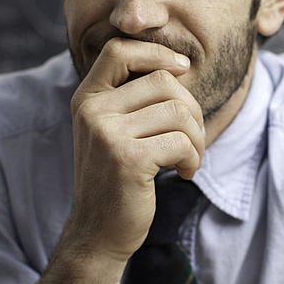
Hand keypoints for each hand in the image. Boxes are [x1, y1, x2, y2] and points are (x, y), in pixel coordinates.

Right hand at [67, 38, 204, 261]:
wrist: (97, 233)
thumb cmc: (116, 180)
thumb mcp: (112, 132)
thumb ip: (132, 99)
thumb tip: (179, 65)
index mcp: (87, 99)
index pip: (120, 50)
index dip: (157, 52)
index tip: (181, 70)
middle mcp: (92, 111)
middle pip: (162, 81)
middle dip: (191, 109)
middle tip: (192, 139)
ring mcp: (107, 134)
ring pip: (178, 112)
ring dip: (197, 138)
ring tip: (189, 158)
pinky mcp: (127, 158)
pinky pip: (180, 142)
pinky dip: (192, 158)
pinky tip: (183, 173)